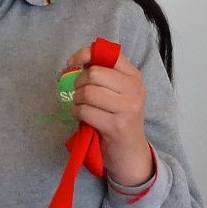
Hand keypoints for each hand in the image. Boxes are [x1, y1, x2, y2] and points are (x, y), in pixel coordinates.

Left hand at [65, 44, 154, 187]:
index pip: (108, 54)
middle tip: (79, 94)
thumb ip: (102, 76)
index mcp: (134, 76)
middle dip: (78, 83)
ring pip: (87, 92)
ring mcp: (127, 108)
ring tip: (82, 107)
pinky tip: (83, 119)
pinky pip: (84, 111)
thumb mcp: (118, 93)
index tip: (72, 64)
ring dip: (77, 100)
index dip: (84, 54)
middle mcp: (134, 89)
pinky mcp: (116, 126)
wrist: (130, 153)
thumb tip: (72, 64)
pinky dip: (77, 114)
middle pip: (94, 73)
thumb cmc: (118, 119)